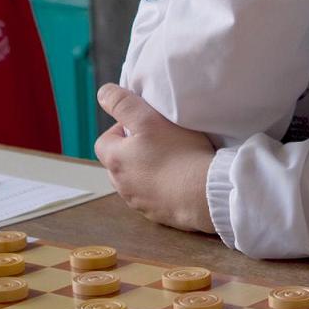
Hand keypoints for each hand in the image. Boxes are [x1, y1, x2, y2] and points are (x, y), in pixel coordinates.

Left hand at [94, 84, 215, 233]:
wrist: (204, 194)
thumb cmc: (179, 154)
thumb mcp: (149, 118)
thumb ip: (123, 104)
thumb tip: (103, 94)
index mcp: (115, 161)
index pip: (104, 141)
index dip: (121, 129)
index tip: (143, 124)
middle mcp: (122, 185)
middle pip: (119, 162)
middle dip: (133, 151)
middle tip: (159, 140)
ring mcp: (139, 203)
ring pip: (136, 181)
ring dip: (147, 171)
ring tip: (172, 160)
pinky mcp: (158, 214)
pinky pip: (154, 198)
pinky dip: (162, 188)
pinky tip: (180, 180)